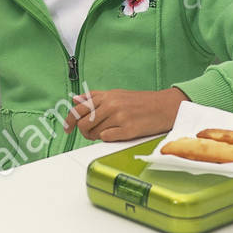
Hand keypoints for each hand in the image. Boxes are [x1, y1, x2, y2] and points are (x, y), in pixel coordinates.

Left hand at [63, 87, 187, 141]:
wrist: (165, 106)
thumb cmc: (141, 102)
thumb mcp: (117, 94)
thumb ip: (95, 98)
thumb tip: (75, 100)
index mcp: (106, 96)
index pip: (79, 108)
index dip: (69, 120)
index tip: (67, 128)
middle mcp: (111, 104)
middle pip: (83, 123)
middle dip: (83, 132)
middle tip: (89, 134)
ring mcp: (119, 117)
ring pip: (94, 132)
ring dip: (95, 136)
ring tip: (106, 133)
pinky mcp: (128, 129)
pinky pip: (107, 138)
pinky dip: (108, 138)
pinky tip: (116, 134)